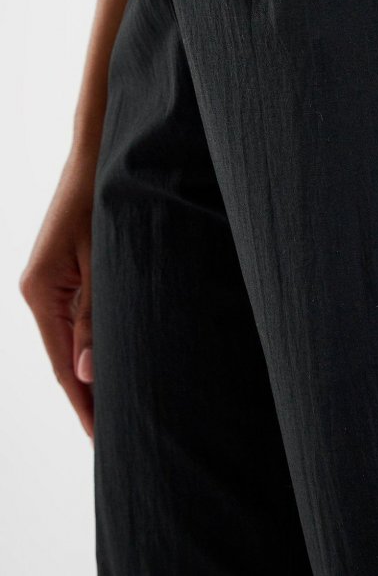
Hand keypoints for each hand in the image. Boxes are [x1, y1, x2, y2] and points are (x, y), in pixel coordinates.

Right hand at [20, 147, 95, 438]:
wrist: (99, 155)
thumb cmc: (102, 200)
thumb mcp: (103, 259)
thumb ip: (96, 315)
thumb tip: (88, 372)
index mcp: (41, 291)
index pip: (61, 364)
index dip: (83, 402)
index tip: (102, 436)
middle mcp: (39, 291)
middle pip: (64, 357)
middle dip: (90, 393)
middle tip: (119, 432)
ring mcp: (51, 282)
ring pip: (73, 338)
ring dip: (95, 367)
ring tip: (123, 405)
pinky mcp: (66, 271)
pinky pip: (79, 316)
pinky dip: (95, 339)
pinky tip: (115, 356)